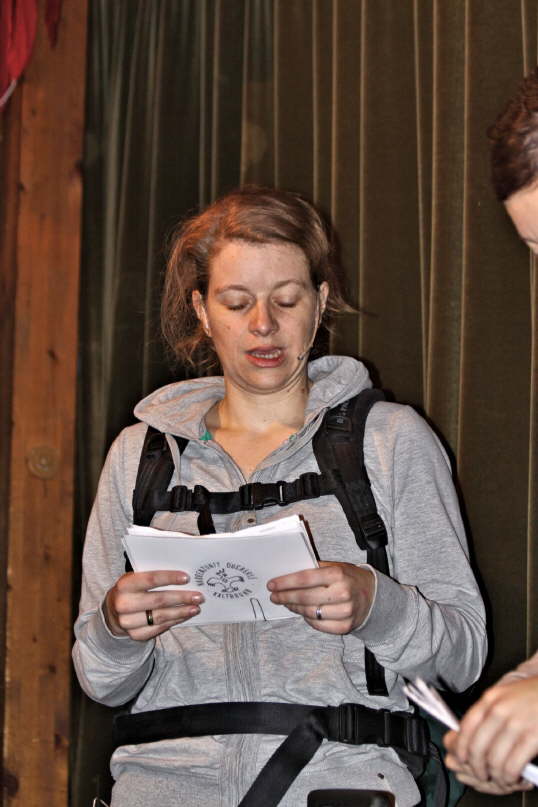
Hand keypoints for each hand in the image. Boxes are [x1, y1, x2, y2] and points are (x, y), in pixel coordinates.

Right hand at [104, 570, 203, 639]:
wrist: (113, 611)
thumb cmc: (132, 589)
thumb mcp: (136, 578)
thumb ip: (153, 575)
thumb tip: (183, 577)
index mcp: (124, 585)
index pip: (150, 579)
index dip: (169, 578)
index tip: (187, 578)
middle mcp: (123, 604)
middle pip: (158, 600)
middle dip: (181, 598)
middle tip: (198, 596)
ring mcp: (128, 622)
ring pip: (161, 617)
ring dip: (181, 612)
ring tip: (195, 608)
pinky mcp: (135, 635)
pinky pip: (159, 628)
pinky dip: (174, 621)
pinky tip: (184, 616)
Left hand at [267, 561, 374, 633]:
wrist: (375, 596)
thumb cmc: (350, 578)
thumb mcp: (336, 566)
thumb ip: (315, 568)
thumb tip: (288, 573)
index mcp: (338, 574)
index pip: (305, 578)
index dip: (285, 582)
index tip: (272, 584)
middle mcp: (342, 593)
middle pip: (305, 597)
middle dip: (285, 597)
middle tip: (274, 596)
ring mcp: (345, 612)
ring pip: (309, 613)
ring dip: (294, 608)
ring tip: (287, 603)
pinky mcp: (345, 627)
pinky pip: (318, 625)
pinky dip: (307, 619)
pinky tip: (301, 612)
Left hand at [443, 676, 537, 791]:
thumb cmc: (534, 695)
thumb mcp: (506, 695)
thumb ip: (489, 711)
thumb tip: (469, 733)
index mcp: (491, 698)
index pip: (466, 726)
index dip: (461, 747)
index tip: (461, 759)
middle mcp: (500, 710)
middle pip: (477, 746)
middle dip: (476, 767)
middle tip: (481, 775)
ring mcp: (516, 724)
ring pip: (494, 759)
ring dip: (495, 776)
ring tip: (499, 779)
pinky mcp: (532, 737)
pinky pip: (512, 765)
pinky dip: (509, 777)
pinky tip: (512, 778)